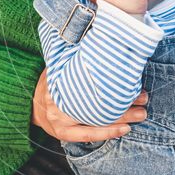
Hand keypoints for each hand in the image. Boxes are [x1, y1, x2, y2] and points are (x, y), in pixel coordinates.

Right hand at [31, 68, 148, 141]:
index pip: (89, 83)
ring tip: (141, 114)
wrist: (30, 103)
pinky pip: (88, 136)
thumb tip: (97, 38)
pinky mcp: (63, 133)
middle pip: (95, 103)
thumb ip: (74, 58)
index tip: (132, 78)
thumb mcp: (58, 64)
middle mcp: (58, 103)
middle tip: (144, 98)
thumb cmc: (51, 80)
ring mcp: (59, 121)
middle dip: (123, 101)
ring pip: (94, 122)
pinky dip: (107, 133)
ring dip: (121, 119)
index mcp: (58, 82)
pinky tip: (124, 130)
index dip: (112, 82)